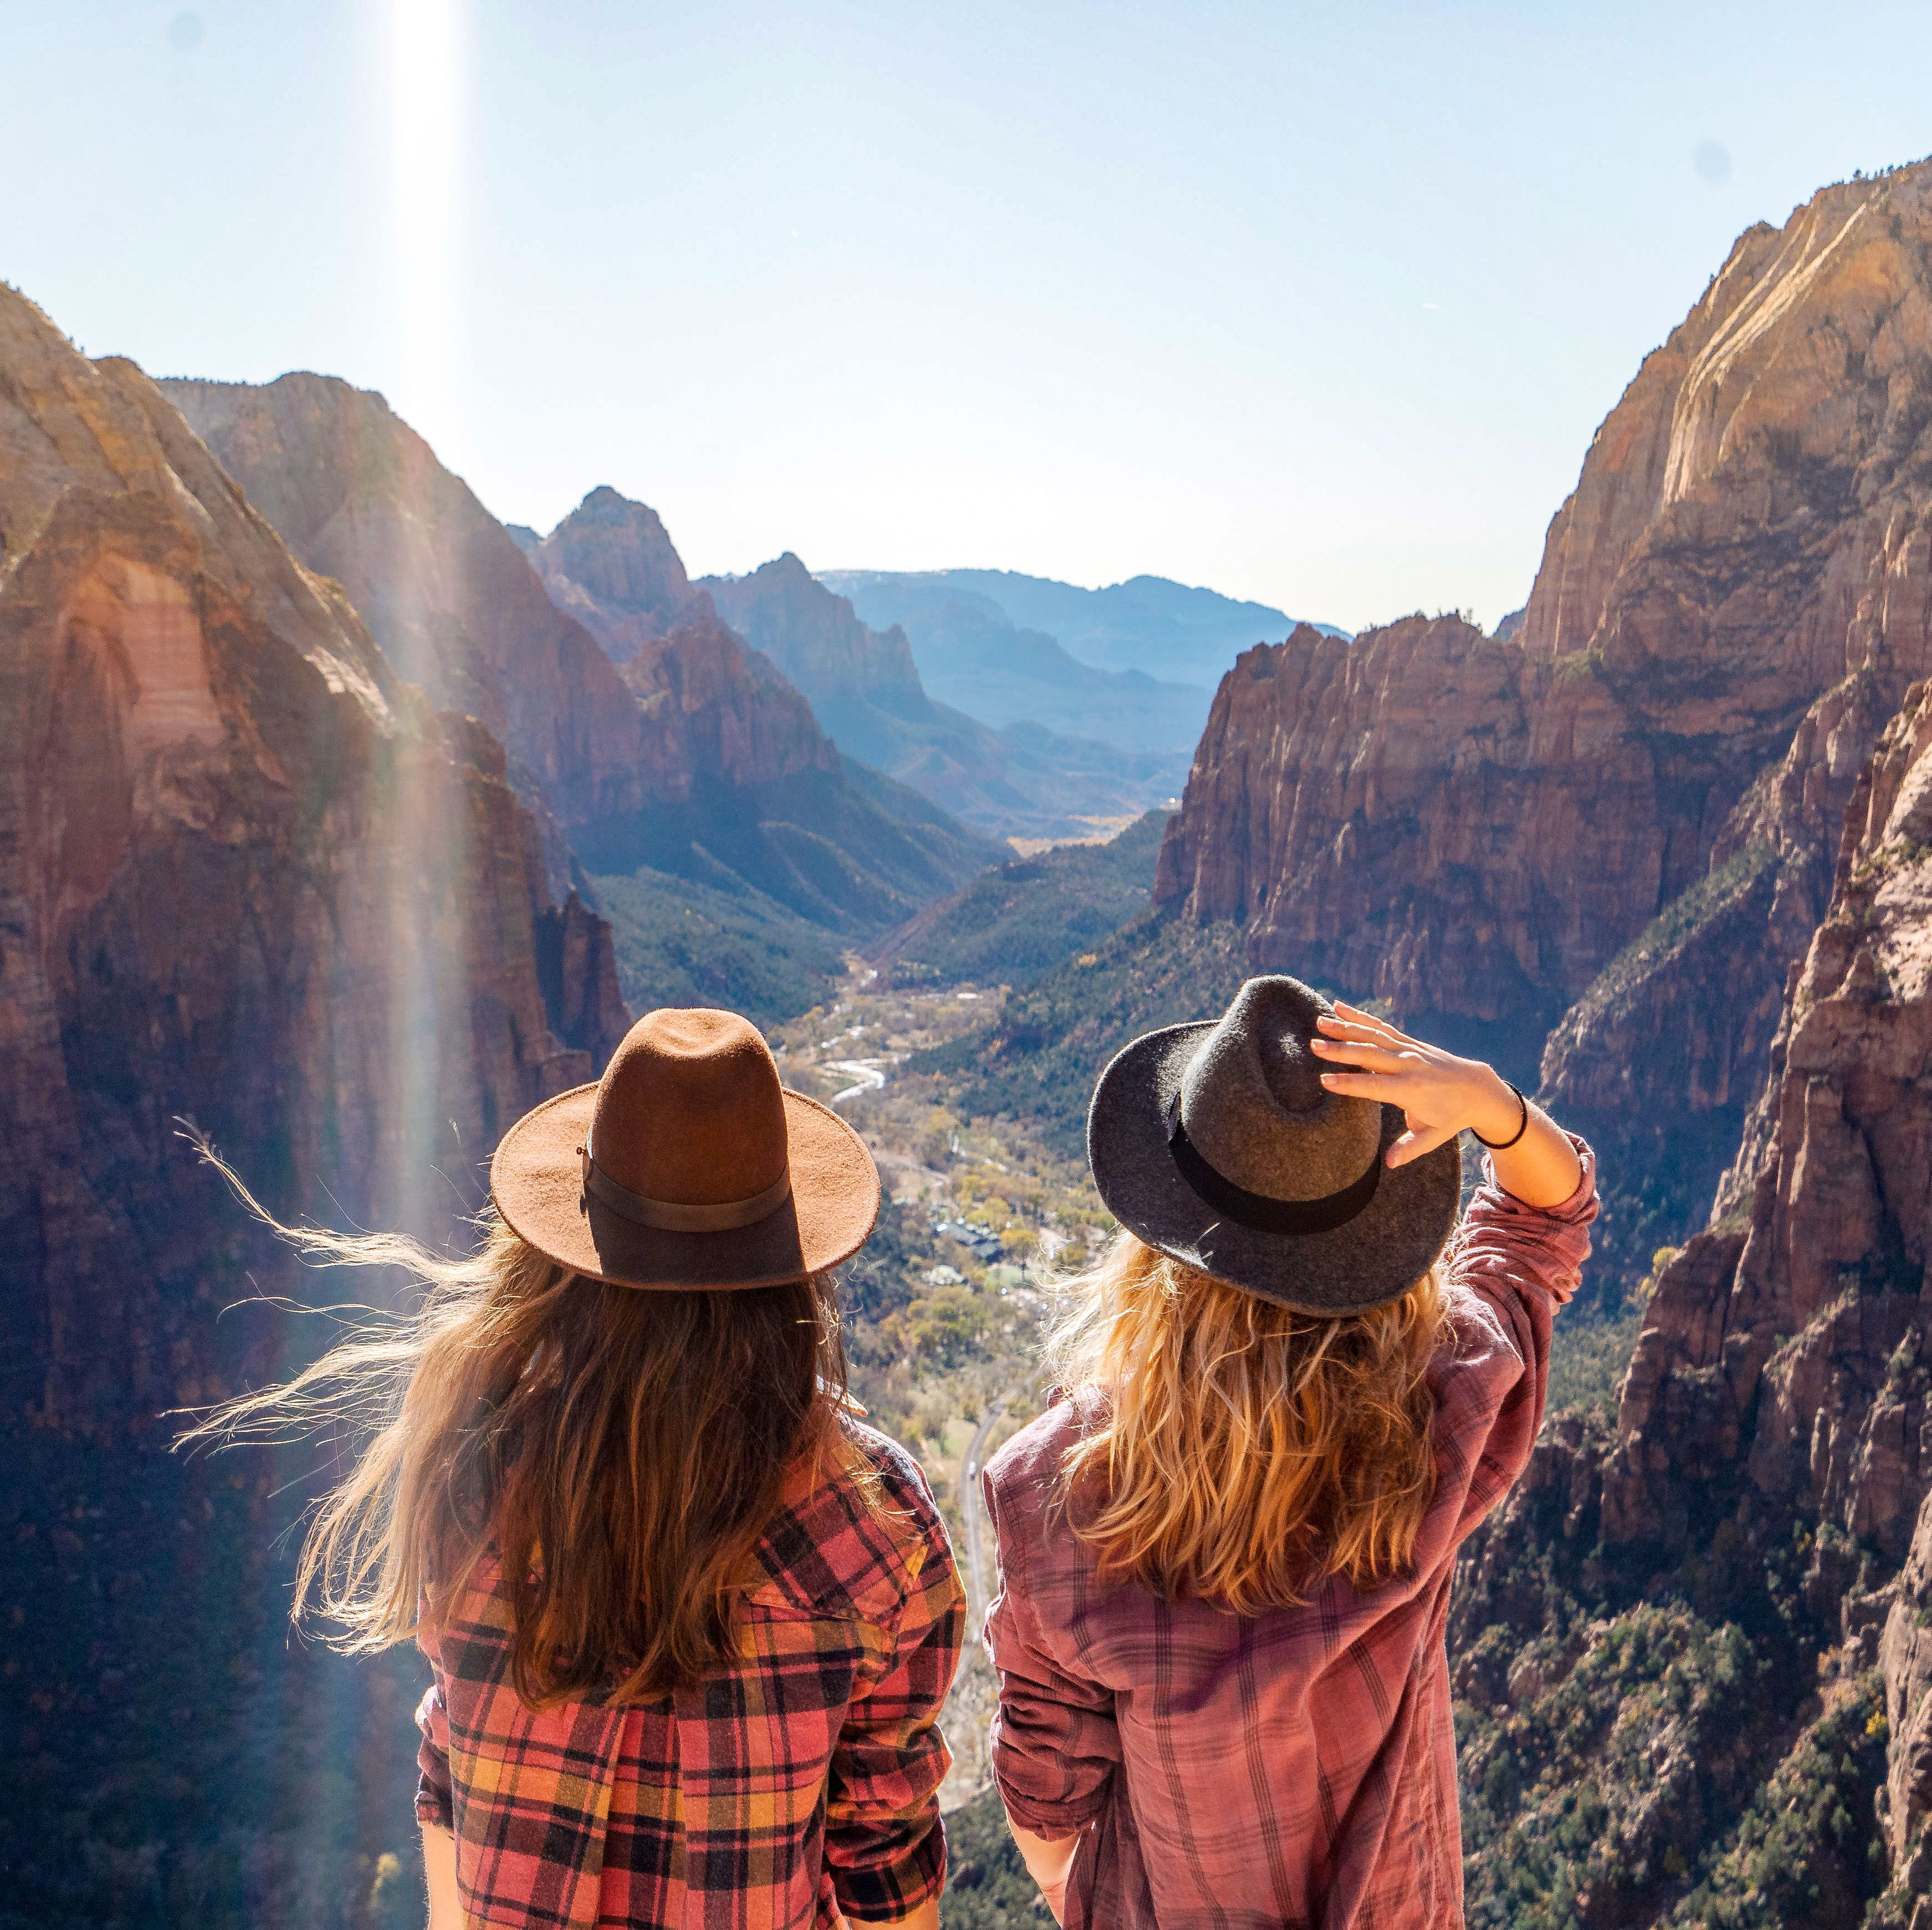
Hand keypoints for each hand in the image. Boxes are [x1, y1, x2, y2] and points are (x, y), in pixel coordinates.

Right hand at [1310, 1001, 1516, 1167]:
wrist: (1479, 1088)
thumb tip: (1390, 1163)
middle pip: (1370, 1055)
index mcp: (1411, 1090)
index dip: (1350, 1083)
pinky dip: (1360, 1016)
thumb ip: (1410, 1148)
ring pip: (1374, 1036)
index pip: (1375, 1086)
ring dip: (1346, 1027)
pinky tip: (1340, 1007)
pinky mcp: (1409, 1042)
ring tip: (1320, 1021)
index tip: (1325, 1080)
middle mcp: (1409, 1066)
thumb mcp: (1435, 1137)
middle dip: (1341, 1050)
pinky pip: (1381, 1027)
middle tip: (1314, 1045)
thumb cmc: (1452, 1116)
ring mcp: (1409, 1050)